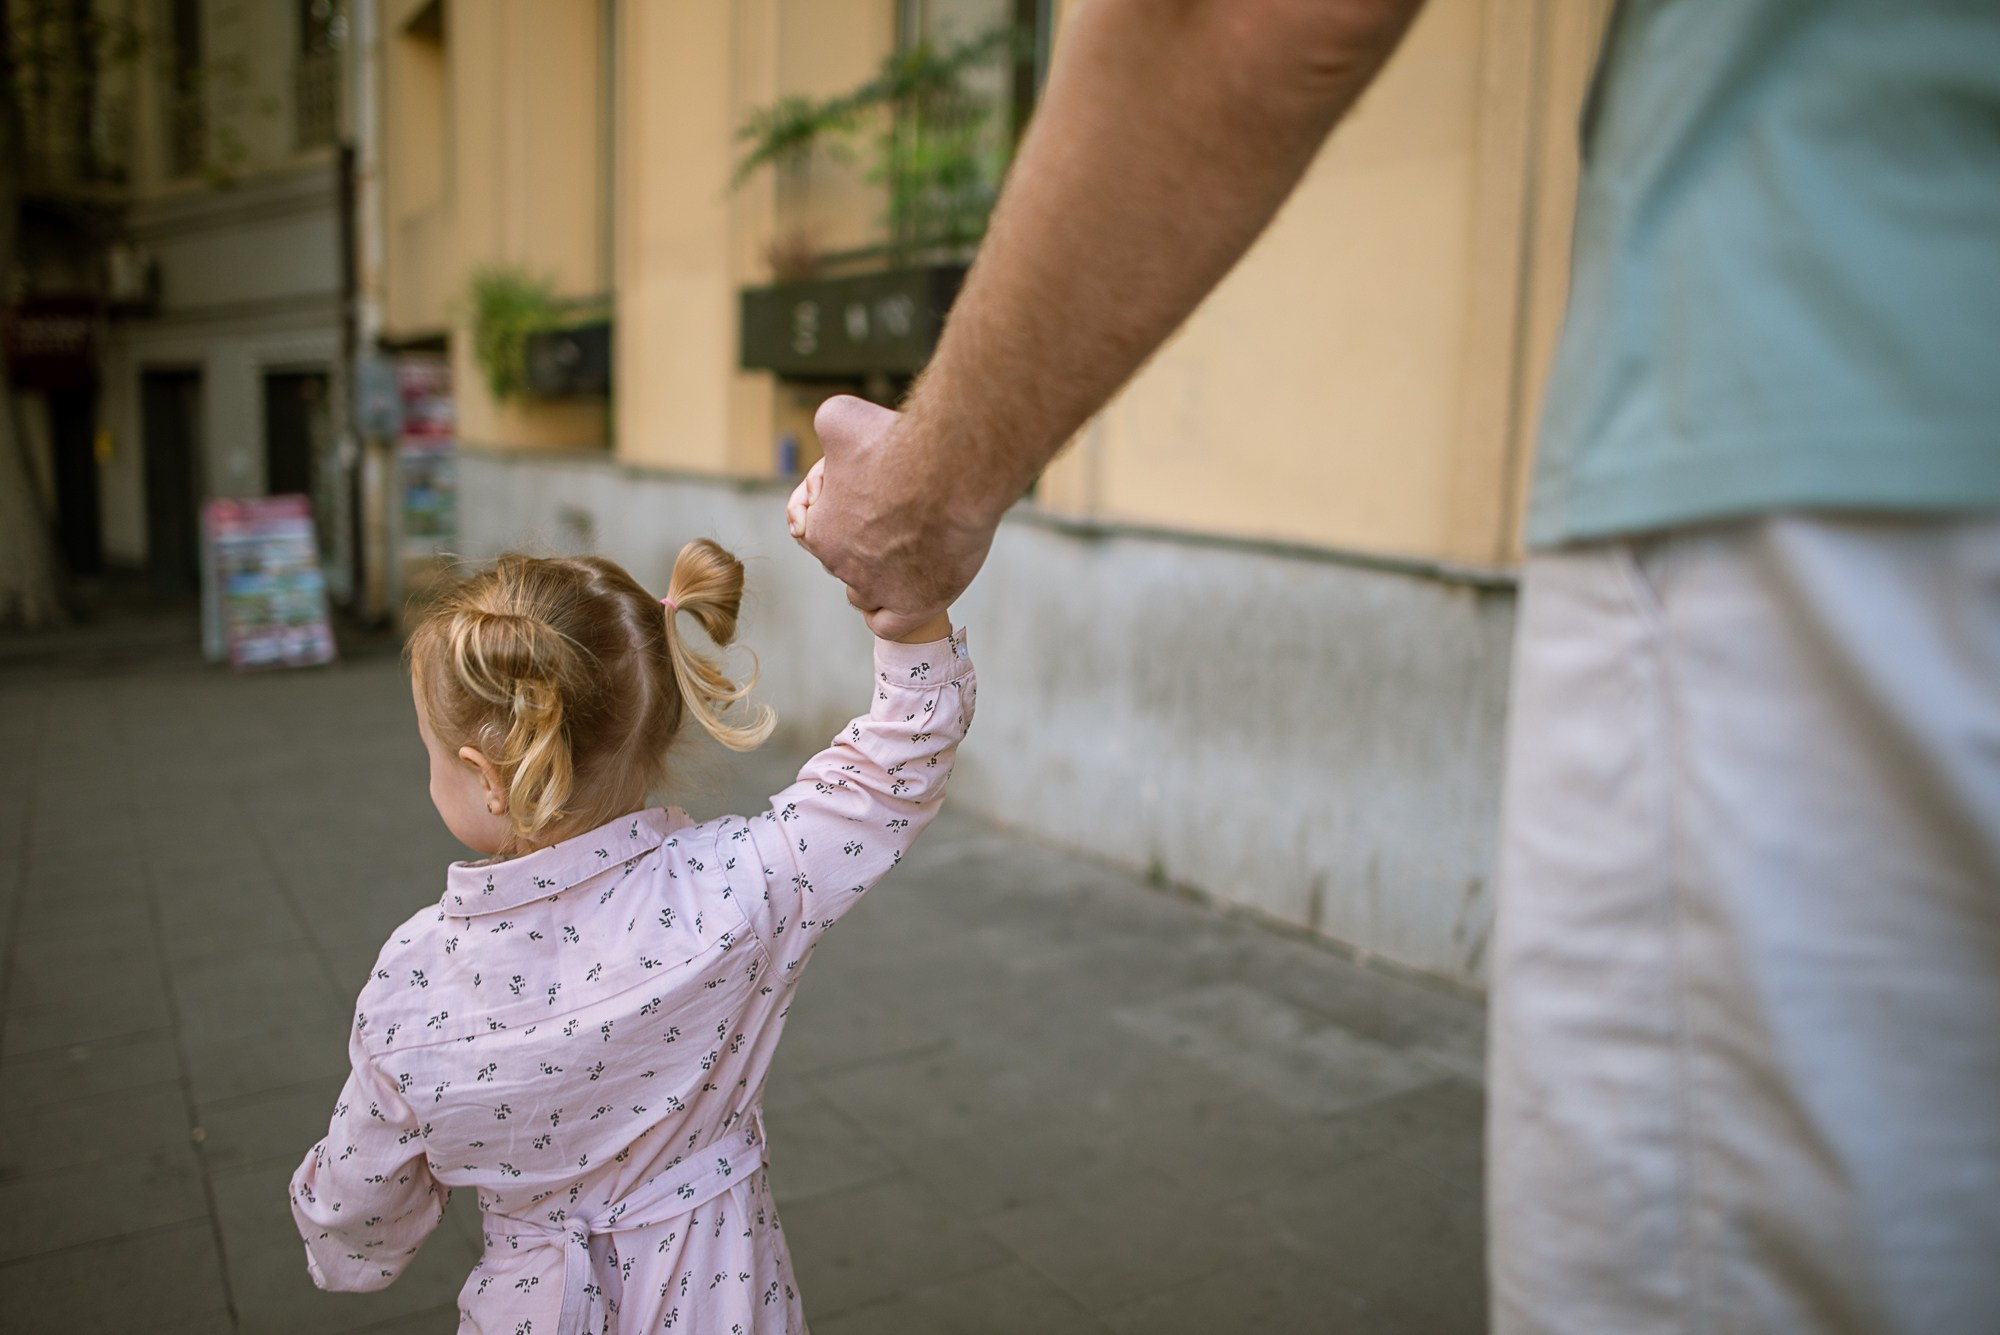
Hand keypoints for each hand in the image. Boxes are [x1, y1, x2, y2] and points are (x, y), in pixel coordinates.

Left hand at [791, 396, 995, 639]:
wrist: (952, 471)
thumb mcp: (841, 418)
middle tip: (900, 509)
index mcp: (818, 529)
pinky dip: (889, 613)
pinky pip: (887, 625)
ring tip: (908, 549)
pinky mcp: (914, 606)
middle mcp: (841, 564)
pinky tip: (904, 594)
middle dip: (862, 540)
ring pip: (864, 593)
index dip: (837, 508)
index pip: (814, 529)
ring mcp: (877, 588)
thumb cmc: (897, 442)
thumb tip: (829, 435)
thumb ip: (828, 430)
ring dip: (877, 578)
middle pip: (844, 560)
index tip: (867, 489)